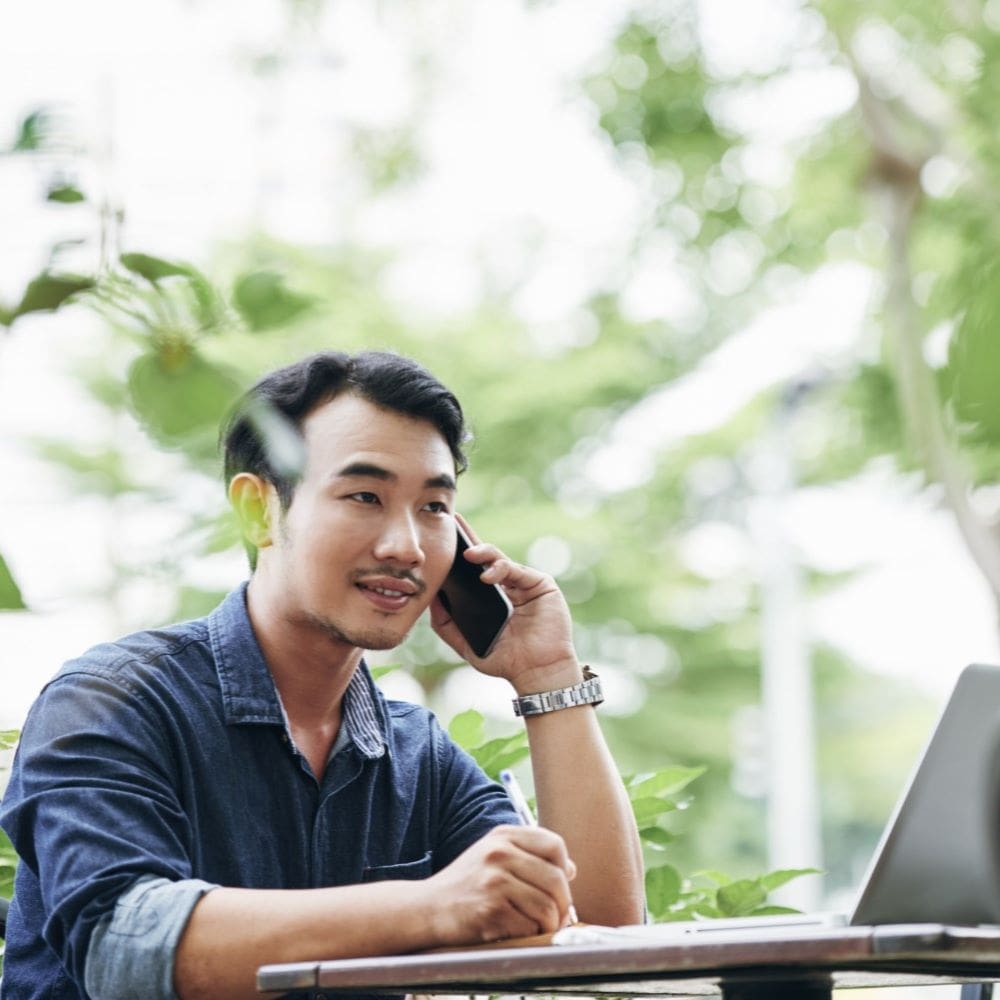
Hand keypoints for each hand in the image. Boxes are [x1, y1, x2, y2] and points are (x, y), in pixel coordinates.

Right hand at [421, 825, 576, 945]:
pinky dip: (530, 935)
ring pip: (547, 907)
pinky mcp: (490, 911)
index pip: (554, 844)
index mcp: (503, 836)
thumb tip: (570, 868)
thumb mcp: (493, 856)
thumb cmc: (466, 884)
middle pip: (557, 879)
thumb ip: (530, 857)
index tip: (557, 885)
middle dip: (563, 904)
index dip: (563, 868)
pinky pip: (530, 928)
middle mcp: (499, 853)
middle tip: (556, 917)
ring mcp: (494, 881)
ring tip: (536, 926)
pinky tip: (516, 932)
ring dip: (548, 924)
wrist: (427, 908)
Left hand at [430, 516, 581, 693]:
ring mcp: (524, 584)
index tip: (442, 536)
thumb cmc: (504, 659)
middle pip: (485, 558)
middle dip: (469, 540)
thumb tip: (430, 597)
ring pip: (500, 559)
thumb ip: (446, 623)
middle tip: (453, 527)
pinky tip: (487, 577)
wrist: (535, 672)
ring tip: (468, 554)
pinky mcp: (540, 584)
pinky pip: (517, 570)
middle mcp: (507, 586)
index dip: (458, 553)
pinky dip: (501, 569)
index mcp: (491, 596)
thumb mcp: (465, 643)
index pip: (472, 569)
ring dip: (483, 553)